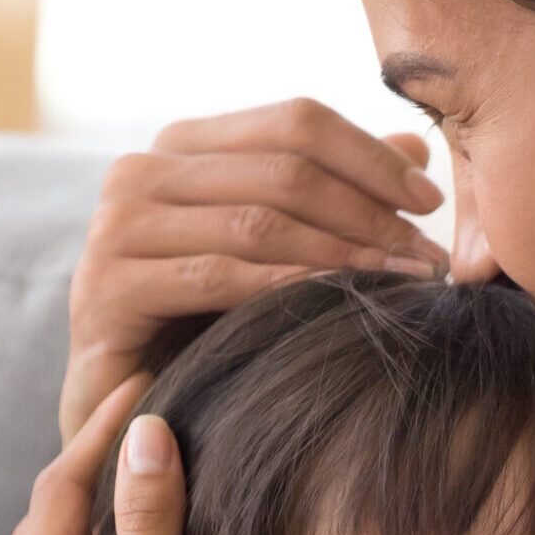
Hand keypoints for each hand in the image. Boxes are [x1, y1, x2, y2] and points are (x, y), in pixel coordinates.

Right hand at [59, 99, 451, 442]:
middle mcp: (139, 172)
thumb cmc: (210, 326)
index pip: (293, 122)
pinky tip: (332, 300)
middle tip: (427, 257)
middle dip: (368, 214)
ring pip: (255, 222)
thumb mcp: (279, 251)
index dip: (370, 157)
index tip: (431, 202)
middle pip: (281, 170)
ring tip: (400, 283)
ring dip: (342, 254)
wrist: (132, 412)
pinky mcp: (103, 289)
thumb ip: (336, 192)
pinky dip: (281, 286)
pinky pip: (213, 277)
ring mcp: (113, 228)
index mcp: (181, 147)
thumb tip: (416, 145)